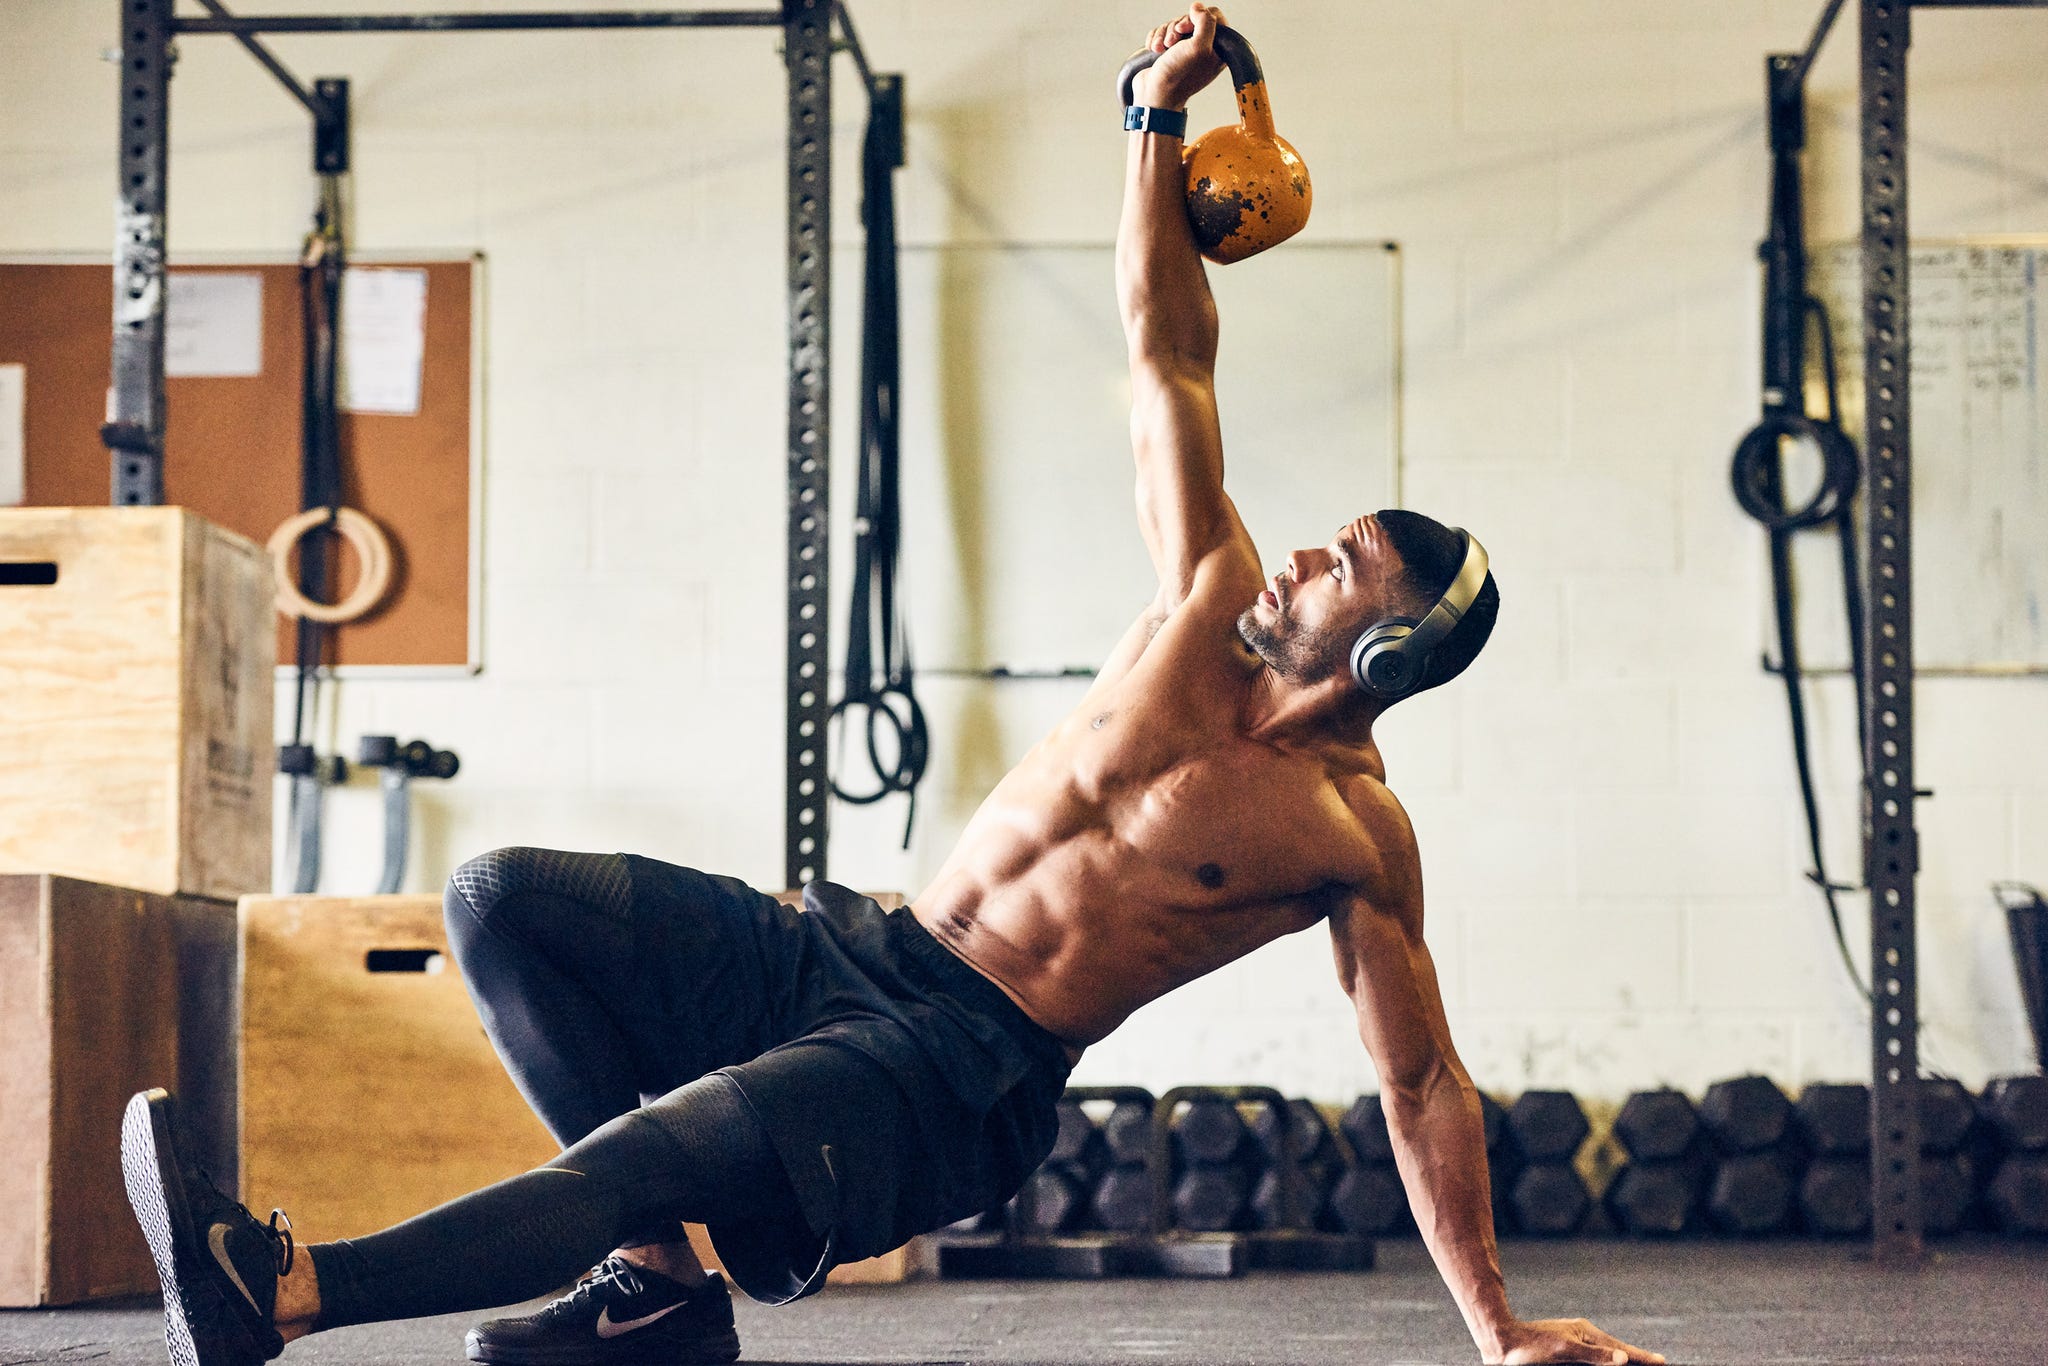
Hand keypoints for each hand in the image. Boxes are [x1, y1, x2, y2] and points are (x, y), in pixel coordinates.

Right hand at [1134, 2, 1226, 108]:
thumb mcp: (1198, 46)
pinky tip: (1155, 50)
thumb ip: (1205, 21)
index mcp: (1218, 50)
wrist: (1154, 94)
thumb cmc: (1177, 76)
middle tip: (1173, 42)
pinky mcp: (1170, 52)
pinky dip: (1157, 39)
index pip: (1215, 16)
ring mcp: (1186, 50)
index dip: (1199, 17)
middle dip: (1178, 27)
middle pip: (1192, 18)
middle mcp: (1204, 49)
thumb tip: (1198, 6)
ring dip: (1165, 34)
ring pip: (1176, 25)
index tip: (1187, 28)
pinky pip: (1163, 32)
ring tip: (1162, 49)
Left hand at [1489, 1317, 1664, 1365]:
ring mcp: (1575, 1346)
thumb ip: (1593, 1356)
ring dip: (1623, 1361)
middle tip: (1660, 1364)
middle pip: (1618, 1353)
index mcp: (1586, 1333)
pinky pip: (1593, 1361)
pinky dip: (1606, 1362)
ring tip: (1641, 1363)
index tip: (1662, 1363)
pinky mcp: (1566, 1356)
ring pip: (1607, 1357)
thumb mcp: (1562, 1352)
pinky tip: (1612, 1364)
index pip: (1621, 1350)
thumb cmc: (1530, 1349)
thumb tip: (1622, 1360)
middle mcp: (1584, 1338)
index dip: (1642, 1358)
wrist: (1500, 1344)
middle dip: (1638, 1360)